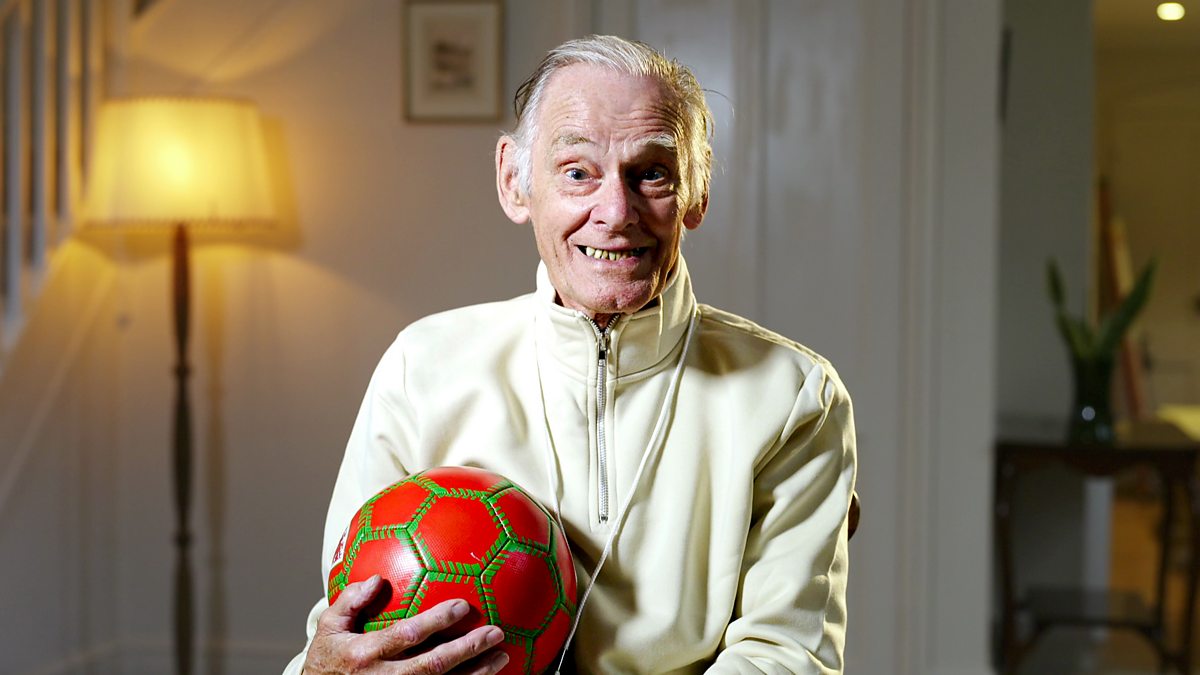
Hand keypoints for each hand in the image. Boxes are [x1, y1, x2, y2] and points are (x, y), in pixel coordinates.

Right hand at [304, 575, 508, 673]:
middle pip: (432, 665)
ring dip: (476, 673)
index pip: (406, 635)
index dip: (435, 621)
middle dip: (467, 649)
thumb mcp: (329, 626)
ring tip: (502, 656)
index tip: (462, 605)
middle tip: (495, 633)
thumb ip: (351, 601)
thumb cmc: (328, 657)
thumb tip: (378, 579)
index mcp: (365, 654)